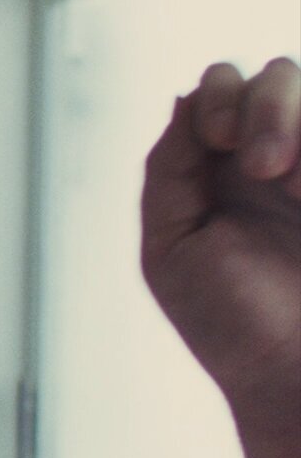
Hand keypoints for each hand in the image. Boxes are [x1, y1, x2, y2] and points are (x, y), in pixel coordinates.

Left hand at [142, 57, 300, 457]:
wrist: (294, 379)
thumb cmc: (231, 325)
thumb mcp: (173, 246)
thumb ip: (170, 172)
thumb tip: (182, 101)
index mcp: (221, 173)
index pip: (218, 92)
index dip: (218, 98)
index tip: (219, 143)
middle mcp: (276, 162)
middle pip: (272, 77)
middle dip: (264, 105)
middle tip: (262, 166)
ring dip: (295, 119)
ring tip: (290, 184)